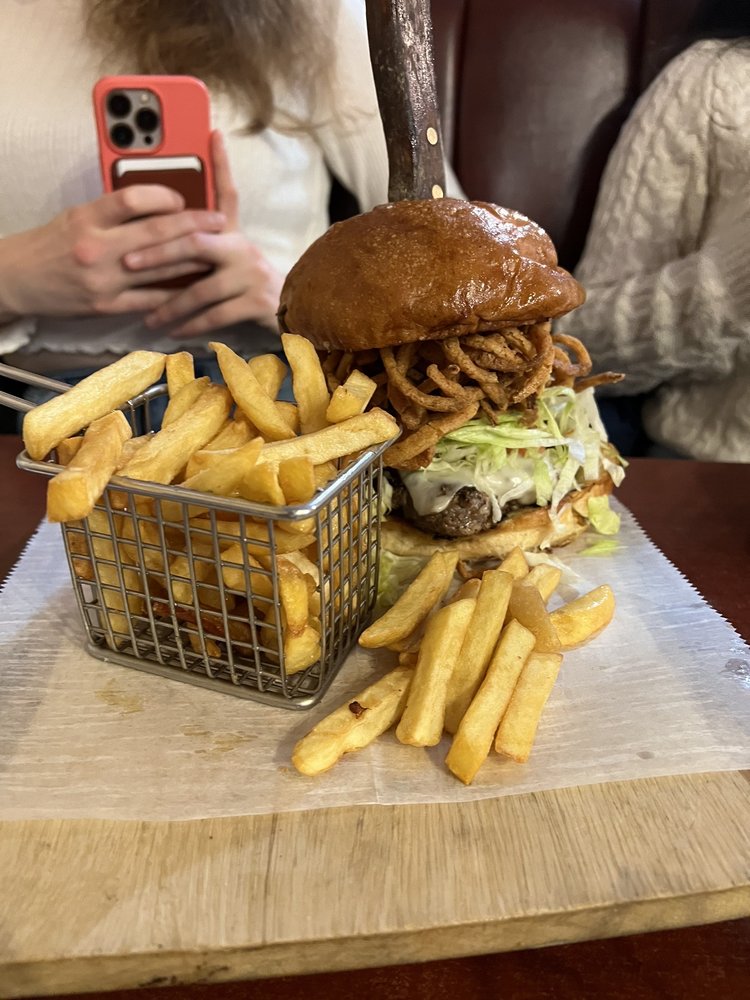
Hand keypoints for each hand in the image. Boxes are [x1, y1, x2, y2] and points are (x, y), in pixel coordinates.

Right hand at [0, 187, 225, 322]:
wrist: (20, 280)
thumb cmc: (52, 244)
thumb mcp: (77, 217)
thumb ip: (113, 212)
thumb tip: (157, 204)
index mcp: (88, 218)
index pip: (133, 199)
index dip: (164, 197)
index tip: (183, 198)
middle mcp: (96, 247)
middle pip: (155, 233)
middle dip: (194, 226)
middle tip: (220, 222)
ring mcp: (104, 280)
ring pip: (160, 268)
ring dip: (194, 260)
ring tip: (218, 252)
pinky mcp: (107, 306)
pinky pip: (151, 299)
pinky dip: (175, 293)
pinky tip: (196, 287)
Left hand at [124, 131, 283, 337]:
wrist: (288, 317)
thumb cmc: (246, 289)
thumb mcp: (228, 260)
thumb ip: (203, 244)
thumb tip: (163, 234)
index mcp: (233, 234)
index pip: (228, 192)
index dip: (222, 163)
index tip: (213, 133)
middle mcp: (243, 249)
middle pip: (196, 243)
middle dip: (158, 253)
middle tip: (128, 262)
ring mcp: (252, 275)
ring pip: (202, 288)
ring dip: (170, 305)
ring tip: (148, 317)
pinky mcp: (257, 303)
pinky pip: (215, 314)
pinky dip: (190, 325)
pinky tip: (172, 332)